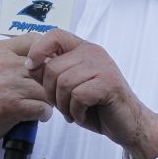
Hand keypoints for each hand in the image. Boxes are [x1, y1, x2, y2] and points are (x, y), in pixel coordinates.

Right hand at [0, 34, 51, 156]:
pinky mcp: (10, 106)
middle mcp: (2, 64)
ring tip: (42, 105)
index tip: (51, 66)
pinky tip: (37, 115)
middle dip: (50, 82)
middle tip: (49, 92)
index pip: (36, 40)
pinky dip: (43, 114)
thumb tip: (51, 55)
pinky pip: (42, 108)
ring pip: (46, 89)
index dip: (49, 54)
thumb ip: (15, 58)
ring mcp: (6, 85)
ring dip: (48, 100)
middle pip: (45, 67)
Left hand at [24, 29, 157, 158]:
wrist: (126, 123)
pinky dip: (76, 111)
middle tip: (63, 106)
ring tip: (73, 112)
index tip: (31, 68)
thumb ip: (52, 74)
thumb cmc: (97, 106)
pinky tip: (84, 115)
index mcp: (83, 49)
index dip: (38, 49)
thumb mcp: (69, 87)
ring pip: (64, 83)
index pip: (55, 35)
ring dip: (64, 105)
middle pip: (53, 68)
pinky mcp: (109, 83)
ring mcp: (103, 67)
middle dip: (50, 93)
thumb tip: (31, 65)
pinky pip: (78, 96)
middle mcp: (93, 53)